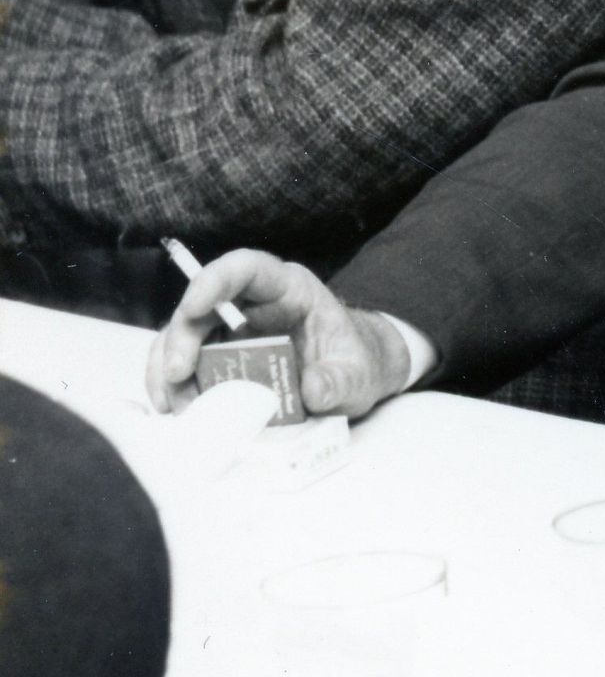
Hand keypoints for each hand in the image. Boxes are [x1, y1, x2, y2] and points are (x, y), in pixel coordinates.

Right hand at [146, 248, 412, 417]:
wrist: (351, 379)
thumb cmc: (357, 364)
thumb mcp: (361, 376)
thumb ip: (341, 382)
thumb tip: (313, 391)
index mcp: (291, 290)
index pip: (249, 269)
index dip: (217, 280)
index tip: (194, 307)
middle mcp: (253, 304)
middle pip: (203, 307)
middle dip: (181, 338)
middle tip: (177, 375)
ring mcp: (231, 331)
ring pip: (184, 337)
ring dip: (170, 369)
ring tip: (176, 405)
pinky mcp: (220, 359)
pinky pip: (185, 365)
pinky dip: (175, 386)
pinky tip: (175, 408)